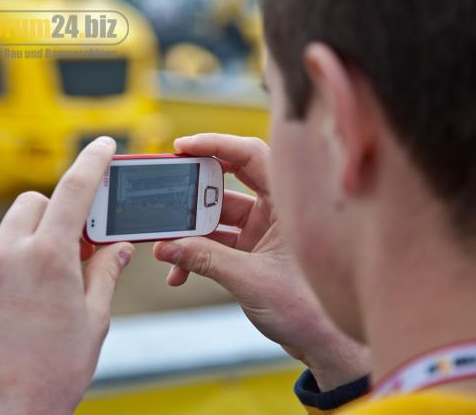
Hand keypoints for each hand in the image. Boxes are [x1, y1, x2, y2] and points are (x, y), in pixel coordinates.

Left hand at [0, 137, 134, 414]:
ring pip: (14, 226)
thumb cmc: (55, 370)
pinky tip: (31, 293)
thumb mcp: (94, 318)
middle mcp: (9, 254)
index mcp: (48, 257)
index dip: (92, 162)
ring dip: (38, 233)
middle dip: (61, 210)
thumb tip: (117, 247)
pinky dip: (18, 257)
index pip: (73, 191)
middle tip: (83, 241)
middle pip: (36, 202)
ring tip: (58, 271)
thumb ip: (105, 272)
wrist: (6, 412)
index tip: (104, 145)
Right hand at [153, 134, 369, 390]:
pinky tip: (179, 272)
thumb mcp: (250, 280)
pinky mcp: (253, 253)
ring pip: (216, 218)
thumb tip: (167, 246)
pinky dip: (198, 254)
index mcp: (286, 204)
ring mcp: (262, 232)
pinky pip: (218, 243)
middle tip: (165, 194)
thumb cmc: (308, 310)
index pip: (250, 155)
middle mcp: (274, 212)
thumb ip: (205, 259)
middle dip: (192, 193)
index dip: (215, 145)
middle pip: (226, 185)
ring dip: (190, 233)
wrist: (324, 346)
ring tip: (167, 246)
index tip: (182, 147)